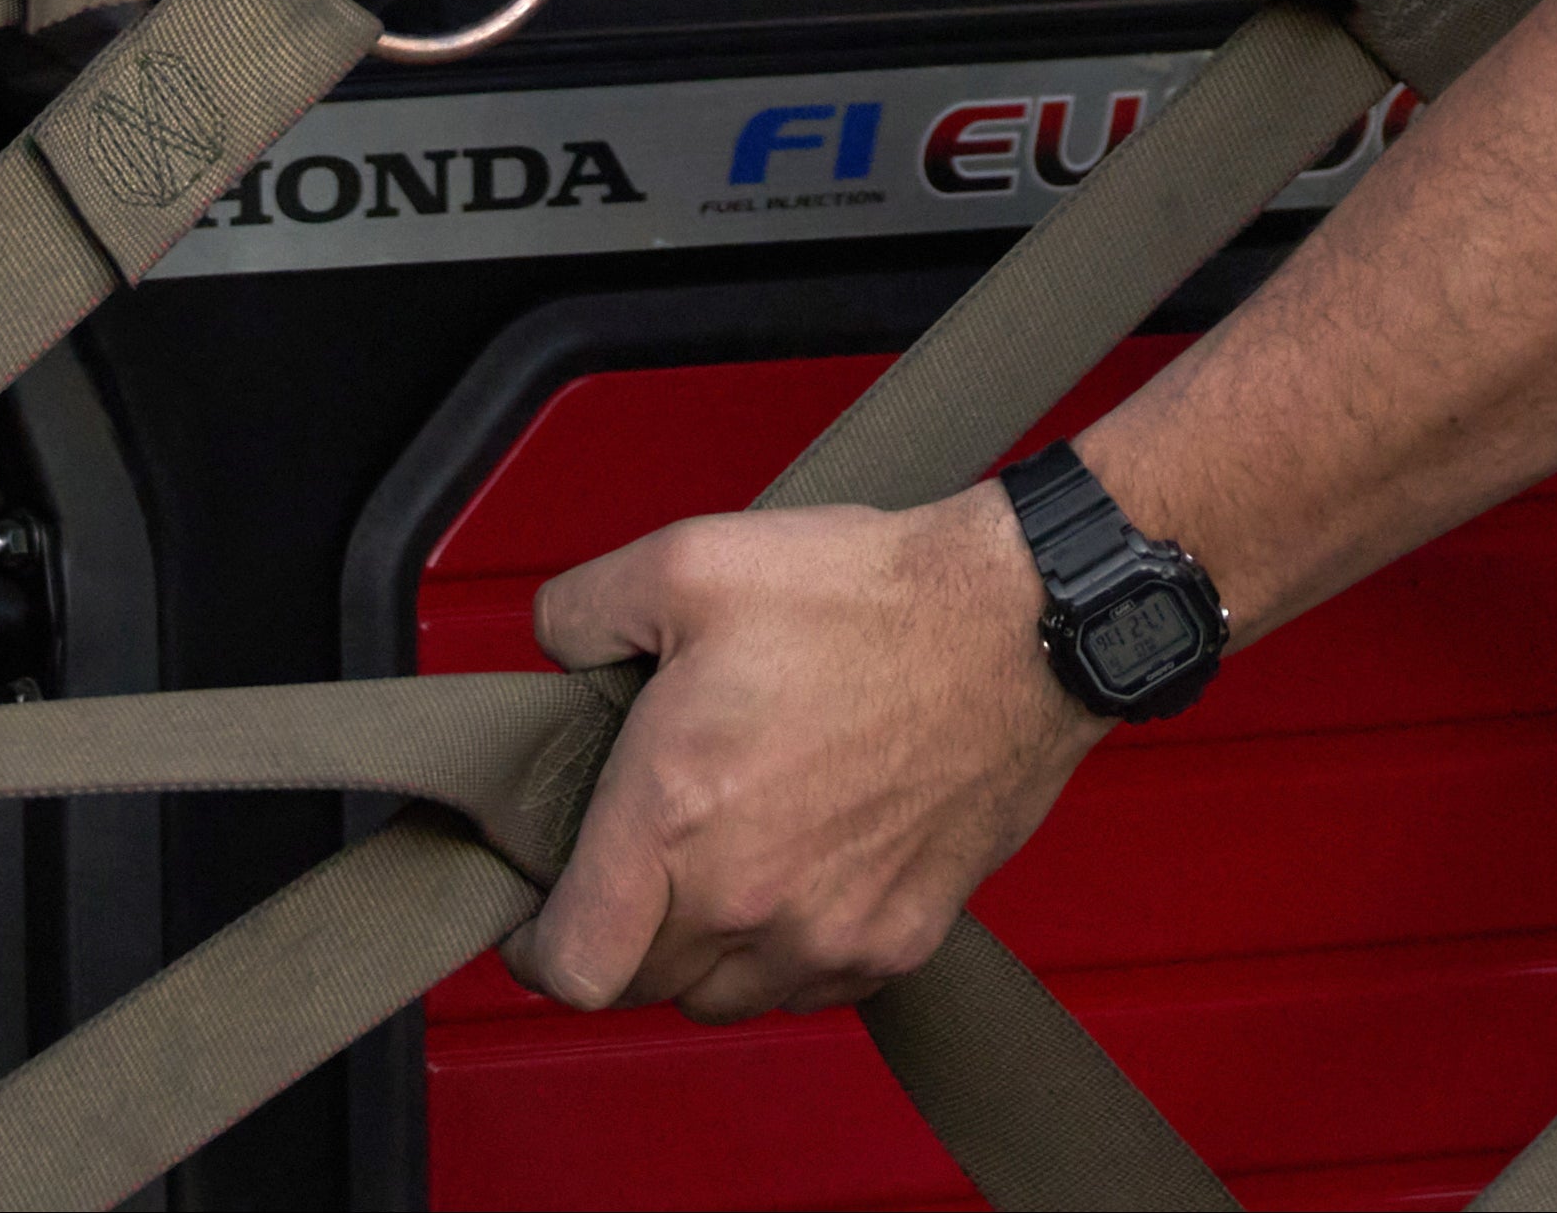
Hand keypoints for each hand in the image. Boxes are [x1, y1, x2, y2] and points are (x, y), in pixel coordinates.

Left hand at [514, 490, 1094, 1021]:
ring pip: (725, 995)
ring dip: (706, 950)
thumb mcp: (691, 560)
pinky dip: (791, 951)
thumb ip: (581, 611)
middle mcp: (745, 898)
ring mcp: (827, 932)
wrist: (1018, 626)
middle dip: (622, 931)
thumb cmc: (868, 596)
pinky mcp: (898, 940)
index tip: (543, 915)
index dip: (538, 947)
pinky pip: (812, 987)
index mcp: (672, 816)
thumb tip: (550, 646)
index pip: (570, 966)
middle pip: (641, 983)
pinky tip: (804, 869)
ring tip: (725, 862)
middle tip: (639, 859)